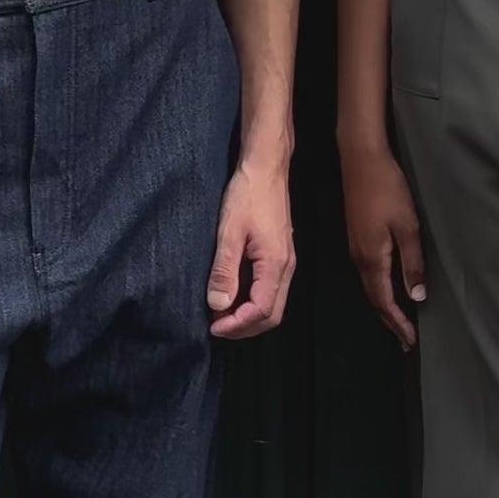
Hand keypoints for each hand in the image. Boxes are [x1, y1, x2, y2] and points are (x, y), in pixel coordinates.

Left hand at [207, 155, 295, 339]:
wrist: (266, 169)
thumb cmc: (248, 195)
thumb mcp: (229, 232)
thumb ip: (224, 270)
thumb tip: (218, 305)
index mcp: (275, 264)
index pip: (261, 311)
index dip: (237, 325)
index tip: (213, 327)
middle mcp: (286, 268)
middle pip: (272, 315)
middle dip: (244, 328)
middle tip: (216, 328)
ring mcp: (285, 263)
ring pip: (273, 305)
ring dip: (248, 317)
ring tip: (221, 315)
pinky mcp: (280, 257)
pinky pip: (270, 291)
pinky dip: (252, 303)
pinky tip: (233, 297)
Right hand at [342, 141, 427, 349]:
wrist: (361, 158)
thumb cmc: (386, 188)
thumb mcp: (408, 227)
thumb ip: (412, 263)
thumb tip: (416, 295)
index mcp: (372, 258)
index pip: (384, 301)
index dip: (397, 323)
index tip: (409, 341)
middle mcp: (359, 257)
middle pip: (374, 298)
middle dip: (390, 320)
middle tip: (405, 339)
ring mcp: (356, 247)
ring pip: (370, 286)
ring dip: (385, 305)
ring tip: (399, 320)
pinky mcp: (357, 236)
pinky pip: (368, 272)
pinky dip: (379, 288)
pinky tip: (388, 287)